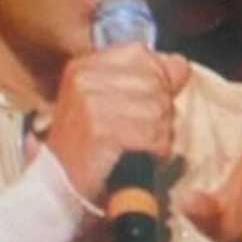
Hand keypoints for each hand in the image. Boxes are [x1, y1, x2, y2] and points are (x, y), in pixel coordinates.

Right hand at [44, 44, 191, 202]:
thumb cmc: (88, 146)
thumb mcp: (105, 101)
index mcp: (84, 66)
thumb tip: (180, 65)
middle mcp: (84, 78)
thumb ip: (143, 78)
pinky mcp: (102, 130)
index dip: (154, 80)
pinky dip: (154, 151)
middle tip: (134, 132)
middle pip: (155, 83)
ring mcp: (91, 103)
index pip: (142, 54)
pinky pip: (153, 135)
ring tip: (133, 146)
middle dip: (158, 112)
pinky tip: (136, 157)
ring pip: (159, 110)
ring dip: (157, 135)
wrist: (60, 186)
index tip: (138, 105)